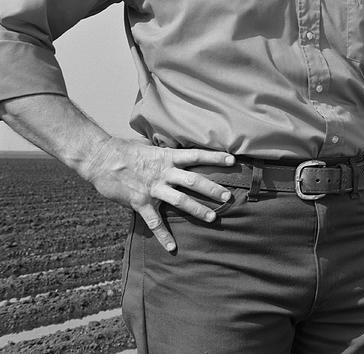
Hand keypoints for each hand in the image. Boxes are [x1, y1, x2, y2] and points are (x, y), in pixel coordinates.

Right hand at [82, 137, 234, 251]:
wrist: (100, 158)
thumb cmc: (125, 150)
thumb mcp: (150, 148)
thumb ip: (166, 154)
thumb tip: (179, 153)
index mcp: (167, 157)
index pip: (196, 155)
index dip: (215, 158)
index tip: (232, 161)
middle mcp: (163, 172)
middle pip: (194, 180)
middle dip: (212, 189)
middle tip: (229, 196)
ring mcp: (153, 188)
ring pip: (180, 200)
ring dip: (198, 209)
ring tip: (213, 218)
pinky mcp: (139, 201)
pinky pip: (154, 221)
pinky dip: (163, 235)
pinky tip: (172, 246)